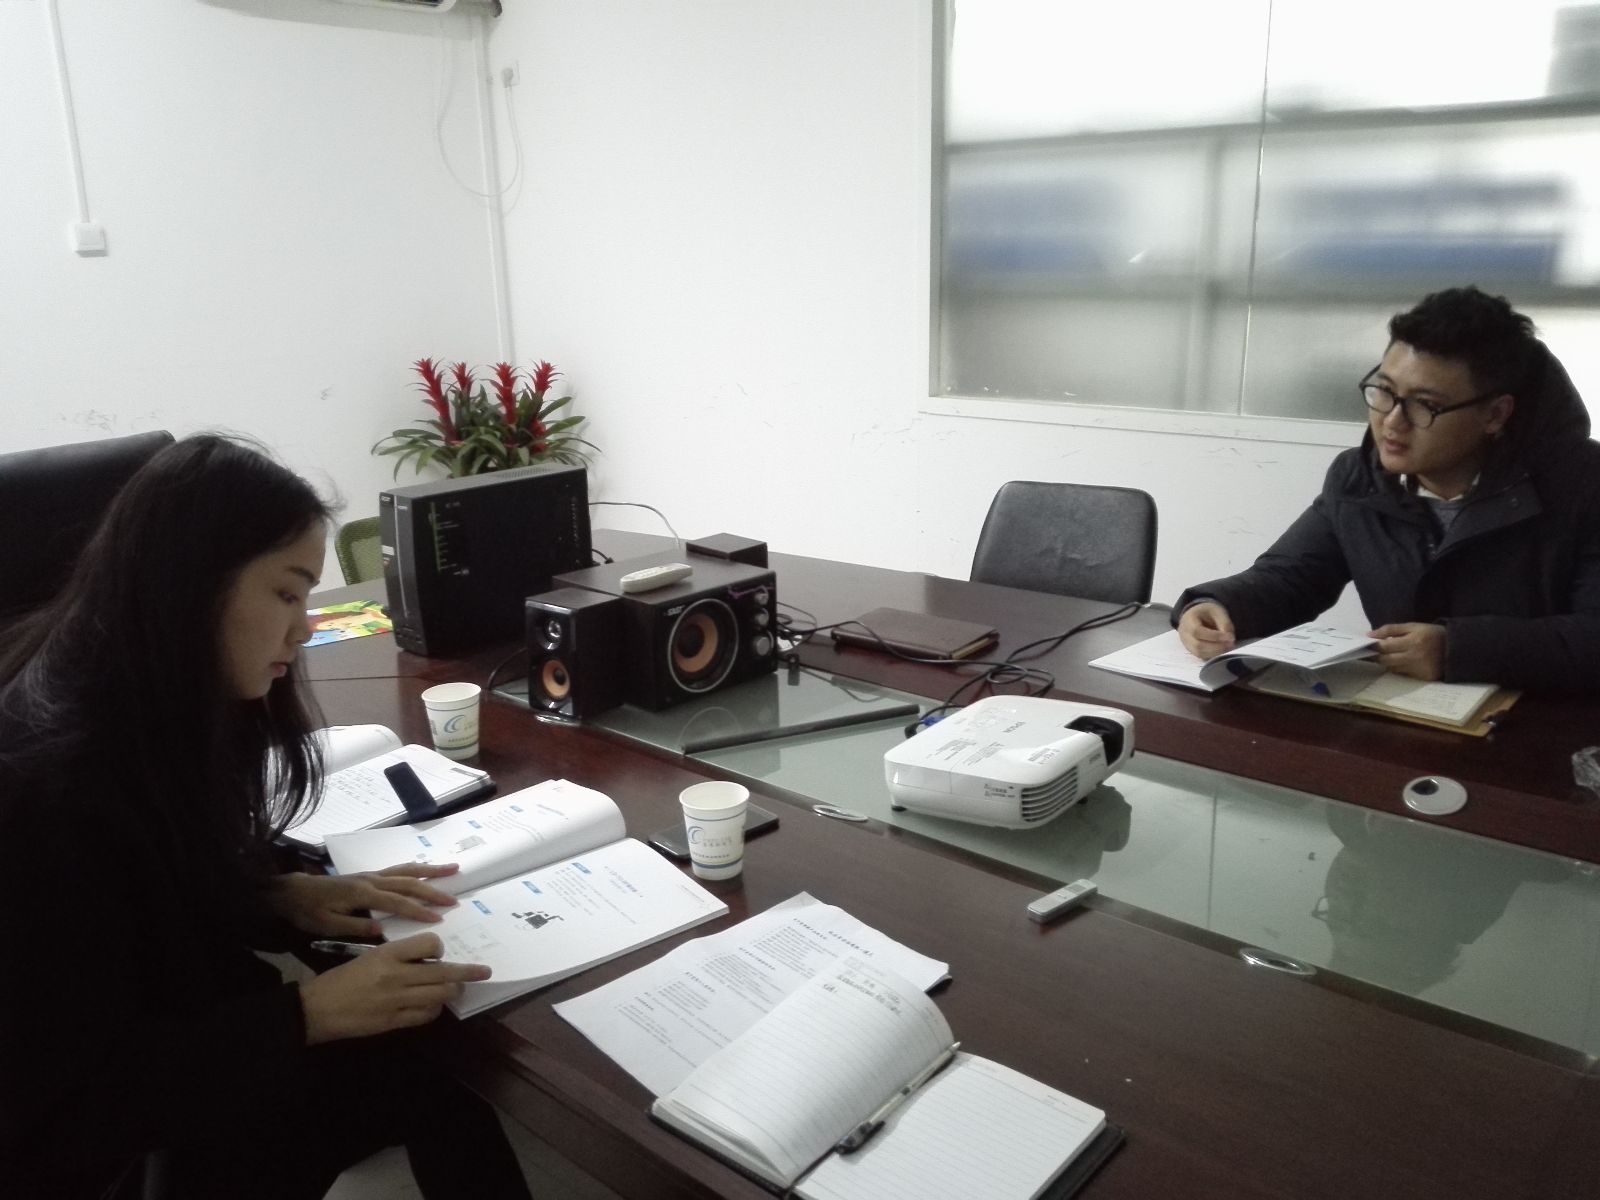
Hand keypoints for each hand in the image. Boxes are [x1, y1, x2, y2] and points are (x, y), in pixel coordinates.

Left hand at [267, 865, 461, 938]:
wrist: (292, 892)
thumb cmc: (308, 912)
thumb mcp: (326, 925)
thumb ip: (354, 927)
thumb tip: (381, 932)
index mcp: (362, 895)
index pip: (397, 903)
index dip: (418, 911)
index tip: (438, 918)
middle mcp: (371, 880)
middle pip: (408, 884)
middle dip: (433, 891)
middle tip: (454, 901)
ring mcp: (371, 875)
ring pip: (407, 870)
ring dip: (431, 871)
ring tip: (454, 869)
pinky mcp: (369, 875)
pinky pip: (399, 869)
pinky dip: (417, 868)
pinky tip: (427, 871)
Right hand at [298, 932, 491, 1043]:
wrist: (317, 1009)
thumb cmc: (341, 979)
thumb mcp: (369, 957)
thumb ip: (398, 957)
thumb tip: (428, 961)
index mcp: (388, 954)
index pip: (429, 943)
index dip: (438, 948)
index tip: (438, 952)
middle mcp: (397, 975)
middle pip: (443, 972)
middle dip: (467, 972)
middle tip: (483, 971)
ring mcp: (397, 1000)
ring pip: (440, 994)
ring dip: (452, 991)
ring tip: (456, 989)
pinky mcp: (394, 1021)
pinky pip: (426, 1014)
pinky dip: (435, 1008)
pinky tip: (433, 1005)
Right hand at [1177, 601, 1235, 659]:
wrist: (1197, 615)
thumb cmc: (1207, 612)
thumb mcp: (1218, 612)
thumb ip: (1224, 623)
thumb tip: (1230, 638)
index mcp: (1188, 620)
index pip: (1197, 631)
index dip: (1214, 636)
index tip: (1230, 637)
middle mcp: (1184, 633)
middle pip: (1197, 645)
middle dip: (1216, 646)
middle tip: (1231, 644)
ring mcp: (1186, 643)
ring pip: (1199, 653)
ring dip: (1216, 652)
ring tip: (1228, 647)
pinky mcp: (1192, 650)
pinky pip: (1201, 656)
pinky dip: (1213, 654)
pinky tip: (1223, 650)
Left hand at [1367, 623, 1445, 681]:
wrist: (1456, 647)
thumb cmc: (1431, 634)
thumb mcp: (1413, 626)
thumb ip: (1390, 629)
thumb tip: (1369, 635)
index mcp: (1412, 642)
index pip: (1385, 647)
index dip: (1374, 647)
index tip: (1369, 645)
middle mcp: (1415, 657)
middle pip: (1386, 661)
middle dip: (1378, 657)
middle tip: (1376, 653)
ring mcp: (1419, 669)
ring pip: (1393, 669)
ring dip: (1389, 663)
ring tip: (1392, 655)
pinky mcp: (1424, 678)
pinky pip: (1404, 674)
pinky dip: (1400, 668)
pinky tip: (1405, 662)